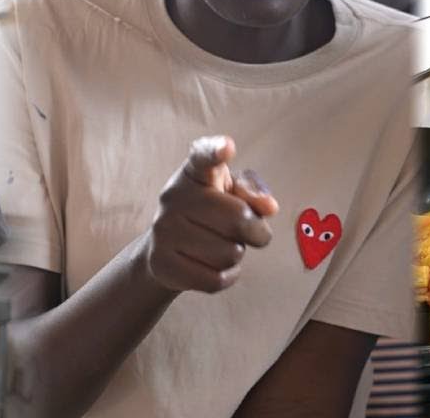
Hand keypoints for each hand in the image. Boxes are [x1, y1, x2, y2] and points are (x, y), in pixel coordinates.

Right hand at [142, 136, 279, 293]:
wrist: (165, 250)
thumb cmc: (210, 215)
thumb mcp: (232, 195)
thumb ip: (253, 194)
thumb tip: (268, 207)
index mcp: (194, 172)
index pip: (203, 156)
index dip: (215, 151)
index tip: (227, 148)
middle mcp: (173, 196)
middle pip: (238, 218)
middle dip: (255, 231)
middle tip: (248, 232)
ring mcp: (163, 230)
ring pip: (229, 253)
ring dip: (236, 255)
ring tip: (221, 246)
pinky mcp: (161, 263)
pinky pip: (216, 280)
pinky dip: (228, 276)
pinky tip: (218, 266)